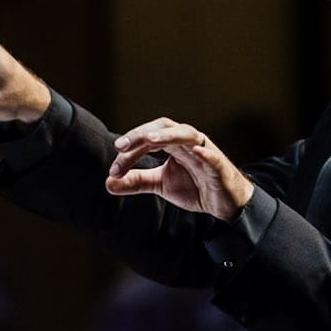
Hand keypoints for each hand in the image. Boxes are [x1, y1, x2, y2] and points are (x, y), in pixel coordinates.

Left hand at [109, 118, 253, 220]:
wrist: (223, 203)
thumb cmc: (194, 187)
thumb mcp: (161, 184)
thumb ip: (137, 181)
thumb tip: (108, 182)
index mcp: (172, 143)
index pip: (147, 138)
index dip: (130, 151)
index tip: (115, 169)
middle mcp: (187, 141)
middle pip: (163, 128)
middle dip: (142, 134)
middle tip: (121, 146)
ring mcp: (204, 151)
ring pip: (186, 135)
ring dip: (167, 135)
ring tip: (149, 140)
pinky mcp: (219, 166)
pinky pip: (212, 156)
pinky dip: (205, 152)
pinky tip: (195, 152)